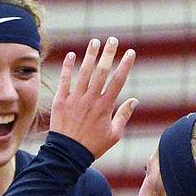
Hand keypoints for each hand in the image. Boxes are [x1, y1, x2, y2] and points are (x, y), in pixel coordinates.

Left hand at [49, 37, 137, 158]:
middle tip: (112, 40)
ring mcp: (75, 99)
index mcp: (105, 107)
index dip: (125, 65)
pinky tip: (72, 55)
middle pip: (101, 72)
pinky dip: (68, 67)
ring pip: (84, 73)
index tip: (130, 53)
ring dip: (90, 56)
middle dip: (108, 54)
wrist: (67, 155)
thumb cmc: (92, 146)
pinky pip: (65, 81)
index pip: (118, 81)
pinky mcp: (61, 101)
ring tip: (95, 42)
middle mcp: (90, 99)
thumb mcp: (113, 135)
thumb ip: (123, 115)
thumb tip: (134, 100)